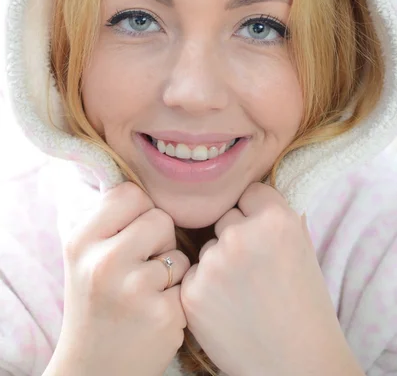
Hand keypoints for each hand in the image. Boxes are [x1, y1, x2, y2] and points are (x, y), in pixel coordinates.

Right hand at [50, 182, 189, 375]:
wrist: (94, 369)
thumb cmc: (96, 302)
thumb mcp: (84, 256)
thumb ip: (109, 219)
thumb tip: (145, 176)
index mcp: (81, 240)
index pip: (130, 193)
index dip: (140, 211)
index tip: (131, 234)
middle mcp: (103, 263)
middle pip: (160, 218)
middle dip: (158, 240)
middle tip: (139, 267)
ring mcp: (133, 290)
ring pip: (178, 252)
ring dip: (170, 270)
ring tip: (145, 292)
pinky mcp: (162, 315)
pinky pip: (188, 282)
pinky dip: (178, 297)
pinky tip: (156, 313)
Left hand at [181, 182, 360, 375]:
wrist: (298, 362)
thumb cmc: (305, 306)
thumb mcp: (302, 248)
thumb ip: (272, 219)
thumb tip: (245, 197)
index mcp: (276, 219)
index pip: (248, 192)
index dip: (253, 212)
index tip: (259, 232)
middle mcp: (242, 234)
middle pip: (224, 218)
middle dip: (234, 236)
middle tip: (252, 269)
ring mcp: (214, 263)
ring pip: (207, 248)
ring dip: (217, 264)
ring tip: (242, 294)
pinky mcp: (193, 291)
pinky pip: (193, 275)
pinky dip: (204, 289)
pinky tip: (225, 309)